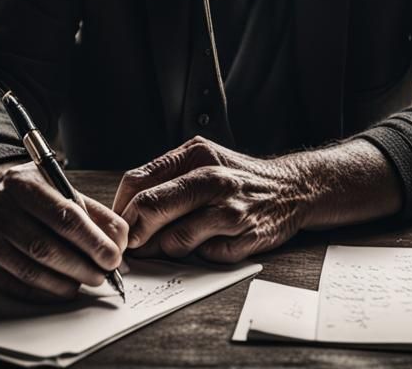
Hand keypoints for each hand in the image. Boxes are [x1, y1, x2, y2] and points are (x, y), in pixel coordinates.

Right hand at [0, 161, 127, 302]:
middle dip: (80, 266)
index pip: (64, 216)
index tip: (113, 257)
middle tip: (102, 275)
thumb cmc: (38, 193)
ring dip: (64, 282)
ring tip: (84, 282)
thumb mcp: (65, 189)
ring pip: (30, 269)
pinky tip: (61, 288)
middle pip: (46, 247)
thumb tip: (120, 242)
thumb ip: (96, 214)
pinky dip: (43, 291)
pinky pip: (15, 284)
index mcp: (23, 181)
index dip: (92, 241)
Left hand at [111, 137, 309, 263]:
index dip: (122, 208)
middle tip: (134, 244)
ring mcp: (229, 210)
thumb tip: (127, 210)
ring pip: (173, 241)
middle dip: (135, 233)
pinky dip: (201, 255)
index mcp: (195, 155)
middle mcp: (212, 179)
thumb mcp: (202, 159)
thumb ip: (166, 177)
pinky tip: (212, 241)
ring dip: (167, 248)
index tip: (120, 225)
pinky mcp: (244, 238)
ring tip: (179, 240)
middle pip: (150, 208)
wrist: (292, 188)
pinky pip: (204, 257)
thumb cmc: (238, 176)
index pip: (138, 181)